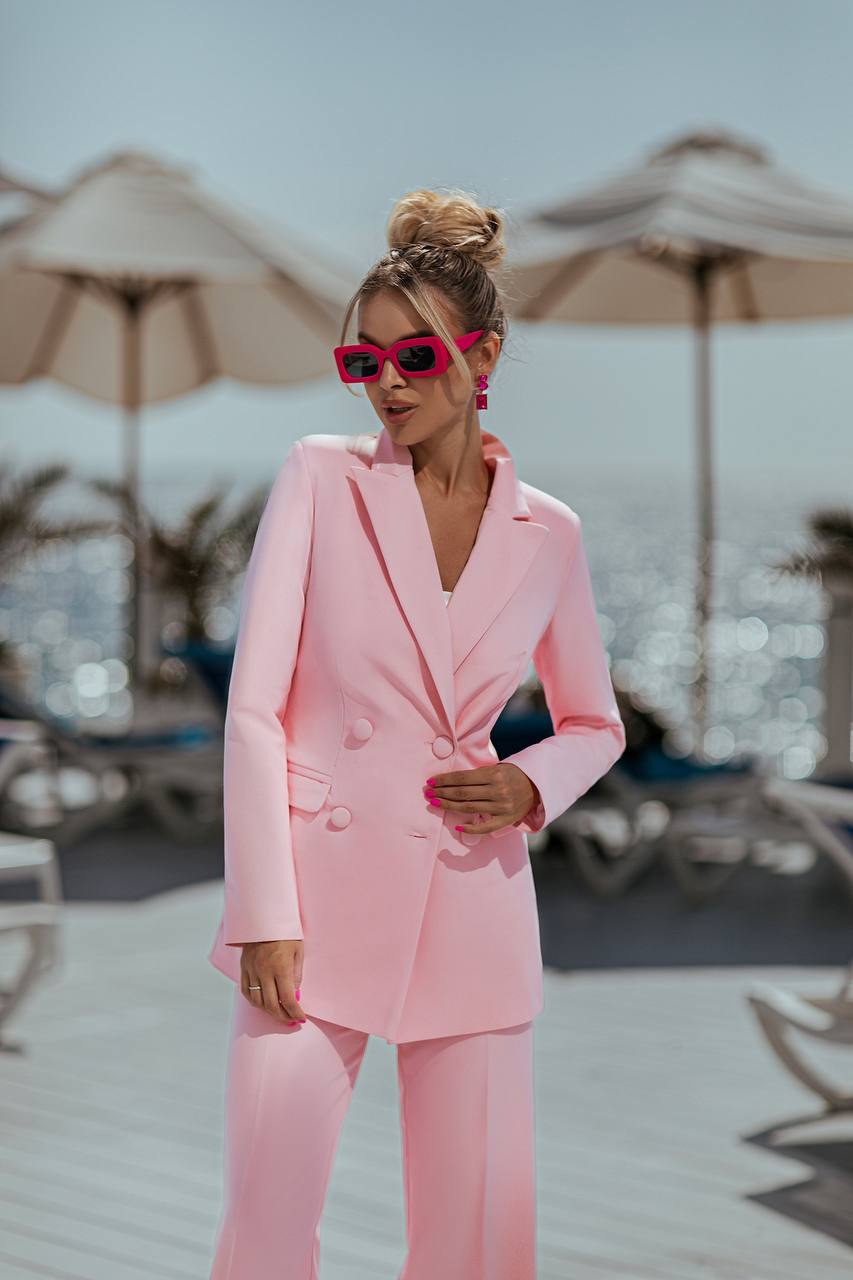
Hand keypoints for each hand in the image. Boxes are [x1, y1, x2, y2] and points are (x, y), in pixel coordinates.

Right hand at [241, 939, 306, 1023]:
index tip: (301, 1019)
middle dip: (283, 1016)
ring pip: (257, 1002)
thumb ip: (297, 974)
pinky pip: (246, 991)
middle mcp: (264, 971)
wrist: (264, 916)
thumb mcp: (298, 951)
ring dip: (268, 1011)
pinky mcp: (243, 967)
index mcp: (281, 966)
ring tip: (279, 1012)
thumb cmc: (286, 932)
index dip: (295, 1013)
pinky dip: (255, 1001)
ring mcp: (251, 970)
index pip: (288, 999)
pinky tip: (263, 1003)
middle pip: (271, 1005)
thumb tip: (295, 995)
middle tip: (291, 1020)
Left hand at [424, 763, 540, 834]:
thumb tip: (451, 780)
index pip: (463, 778)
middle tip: (427, 792)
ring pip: (469, 808)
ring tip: (434, 803)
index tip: (431, 781)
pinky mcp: (506, 819)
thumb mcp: (498, 768)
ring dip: (448, 806)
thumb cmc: (513, 774)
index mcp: (494, 774)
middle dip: (442, 793)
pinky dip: (471, 828)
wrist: (538, 786)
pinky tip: (457, 826)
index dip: (445, 780)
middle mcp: (498, 790)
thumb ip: (478, 775)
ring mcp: (502, 807)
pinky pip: (485, 827)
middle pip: (462, 793)